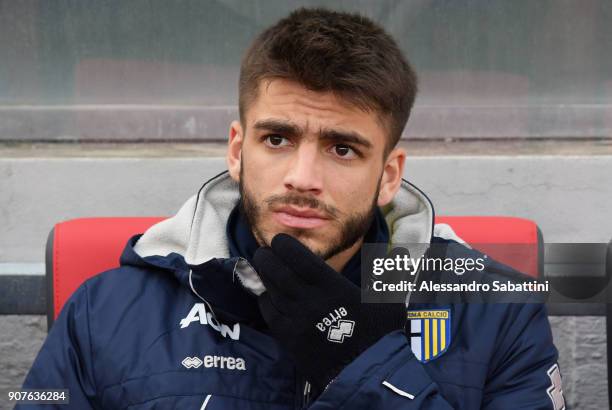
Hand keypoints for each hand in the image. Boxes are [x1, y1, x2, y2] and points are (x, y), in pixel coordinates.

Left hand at [253, 233, 406, 390]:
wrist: (370, 375)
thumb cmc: (382, 336)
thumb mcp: (386, 301)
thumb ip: (383, 276)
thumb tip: (399, 255)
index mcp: (334, 288)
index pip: (300, 259)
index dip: (286, 247)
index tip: (280, 240)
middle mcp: (311, 302)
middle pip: (278, 273)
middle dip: (267, 259)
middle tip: (264, 252)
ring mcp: (298, 321)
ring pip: (272, 293)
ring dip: (265, 278)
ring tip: (263, 268)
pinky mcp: (291, 340)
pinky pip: (271, 315)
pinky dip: (267, 302)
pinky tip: (268, 296)